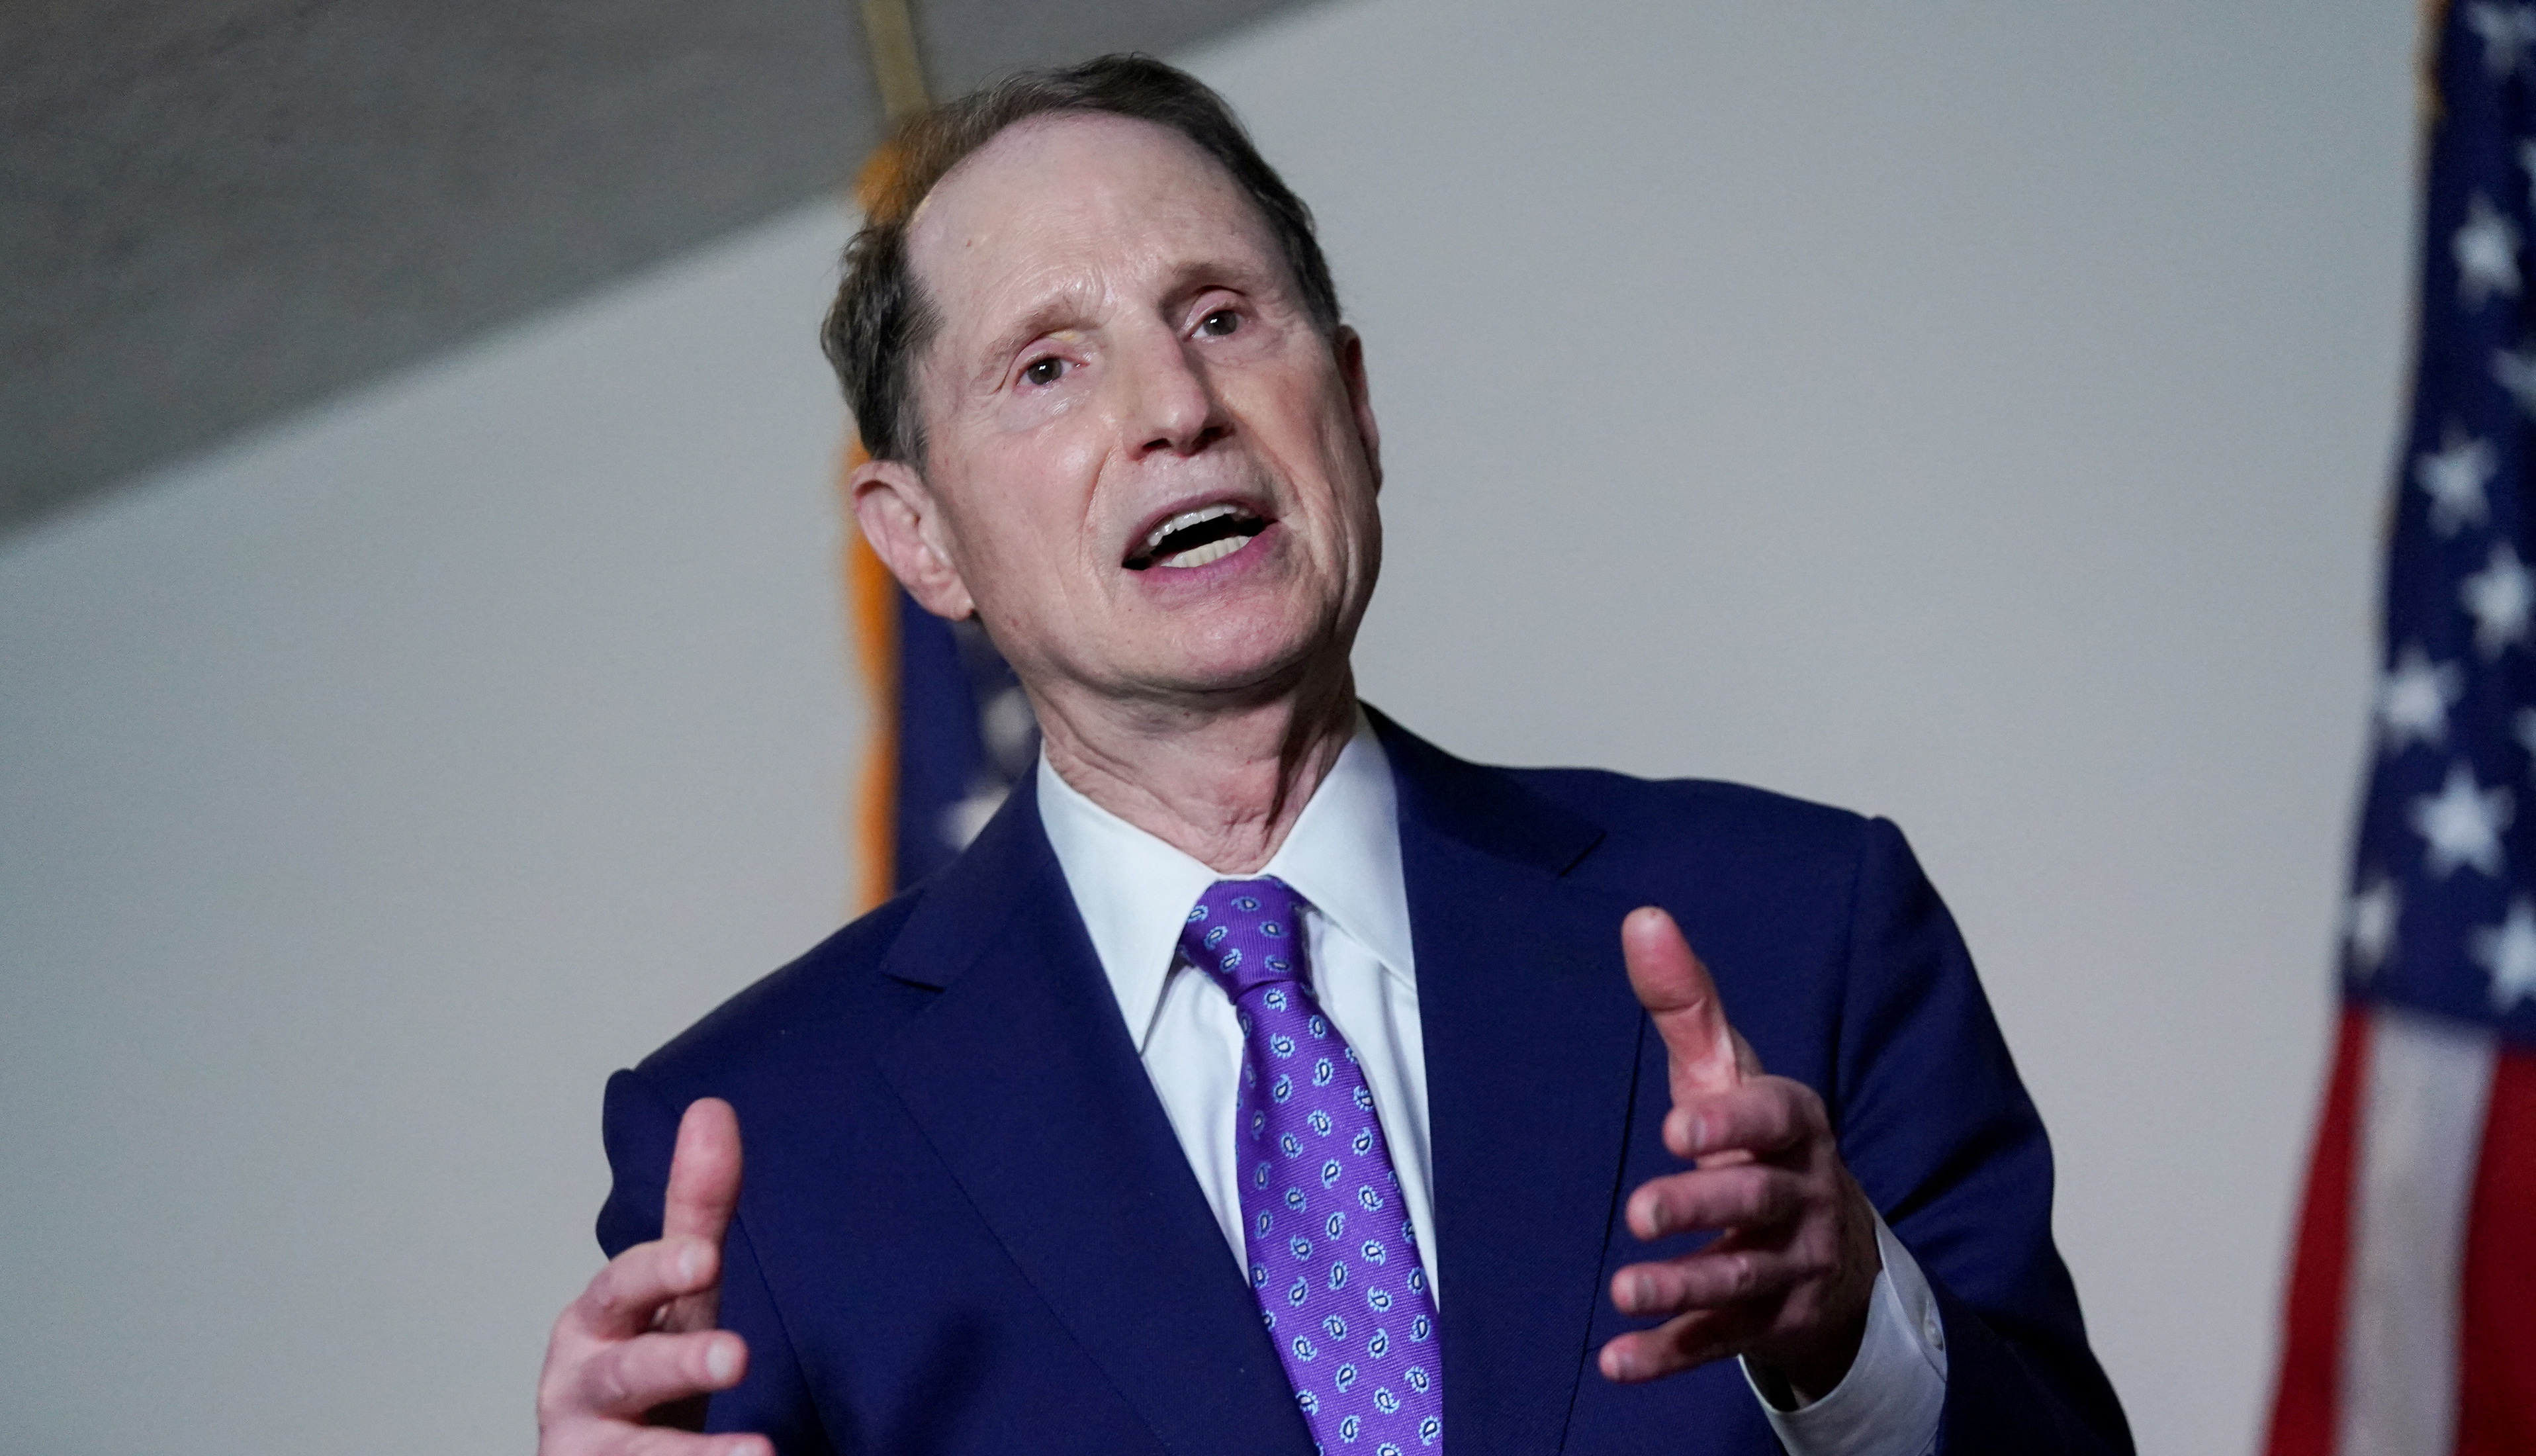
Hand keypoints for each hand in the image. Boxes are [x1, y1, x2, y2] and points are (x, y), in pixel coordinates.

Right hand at [537, 1097, 768, 1455]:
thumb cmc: (643, 1363)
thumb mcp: (675, 1289)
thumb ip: (695, 1210)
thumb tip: (713, 1107)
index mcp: (597, 1320)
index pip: (625, 1286)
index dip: (660, 1270)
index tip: (708, 1258)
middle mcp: (581, 1384)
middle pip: (629, 1371)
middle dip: (679, 1362)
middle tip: (738, 1357)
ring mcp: (590, 1449)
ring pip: (636, 1454)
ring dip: (694, 1455)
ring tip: (758, 1455)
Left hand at [1597, 908, 1881, 1402]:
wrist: (1835, 1251)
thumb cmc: (1759, 1141)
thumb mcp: (1727, 1073)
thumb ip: (1685, 1002)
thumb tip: (1641, 916)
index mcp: (1793, 1128)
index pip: (1775, 1119)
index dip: (1732, 1121)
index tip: (1678, 1124)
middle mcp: (1801, 1198)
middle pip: (1756, 1202)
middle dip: (1703, 1205)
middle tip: (1641, 1211)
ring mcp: (1789, 1268)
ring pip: (1739, 1280)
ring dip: (1683, 1287)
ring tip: (1625, 1288)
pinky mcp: (1767, 1325)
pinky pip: (1717, 1345)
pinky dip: (1668, 1356)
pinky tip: (1617, 1362)